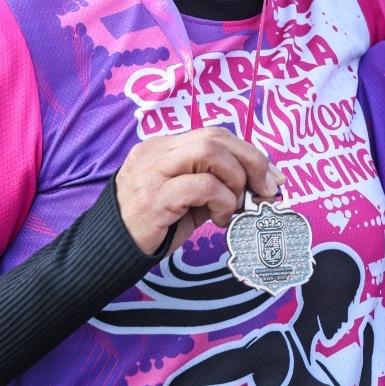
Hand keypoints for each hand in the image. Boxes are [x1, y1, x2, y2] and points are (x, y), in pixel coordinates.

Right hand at [115, 128, 280, 256]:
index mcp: (163, 147)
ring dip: (236, 180)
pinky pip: (203, 186)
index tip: (273, 177)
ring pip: (210, 152)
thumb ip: (216, 185)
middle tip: (266, 190)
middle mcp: (156, 152)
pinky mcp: (154, 197)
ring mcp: (152, 172)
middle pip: (215, 137)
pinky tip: (220, 220)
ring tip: (235, 207)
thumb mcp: (188, 200)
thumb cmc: (154, 226)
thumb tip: (260, 185)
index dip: (249, 152)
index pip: (214, 134)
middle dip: (251, 161)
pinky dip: (223, 201)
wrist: (112, 251)